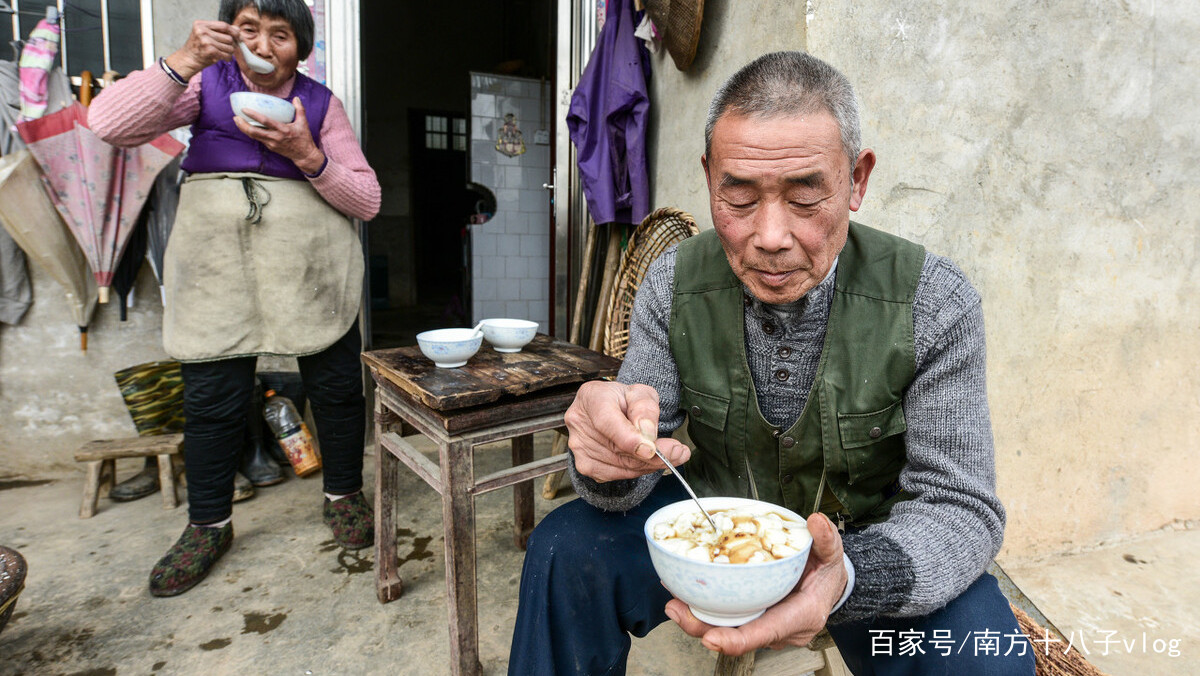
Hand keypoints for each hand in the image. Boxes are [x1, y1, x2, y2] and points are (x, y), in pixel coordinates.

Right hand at [167, 20, 238, 79]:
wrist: (188, 60)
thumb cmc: (198, 47)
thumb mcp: (206, 35)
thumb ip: (220, 31)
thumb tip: (238, 30)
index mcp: (201, 24)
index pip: (223, 25)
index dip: (234, 31)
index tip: (239, 37)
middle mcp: (202, 31)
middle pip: (228, 37)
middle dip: (232, 44)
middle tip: (229, 48)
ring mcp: (206, 41)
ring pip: (229, 46)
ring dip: (230, 52)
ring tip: (224, 53)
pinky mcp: (210, 51)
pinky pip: (227, 54)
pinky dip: (228, 58)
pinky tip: (224, 58)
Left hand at [232, 97, 324, 172]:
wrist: (304, 155)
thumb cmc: (304, 138)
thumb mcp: (303, 123)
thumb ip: (299, 110)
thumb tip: (296, 98)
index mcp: (283, 130)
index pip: (265, 121)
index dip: (254, 115)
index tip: (244, 109)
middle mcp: (275, 137)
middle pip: (254, 132)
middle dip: (243, 125)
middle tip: (235, 117)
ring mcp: (271, 143)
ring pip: (254, 136)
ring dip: (244, 129)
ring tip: (237, 121)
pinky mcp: (270, 147)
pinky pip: (258, 139)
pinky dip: (251, 132)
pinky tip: (247, 127)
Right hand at [564, 381, 690, 481]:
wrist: (610, 409)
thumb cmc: (625, 400)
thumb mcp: (642, 393)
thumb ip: (645, 409)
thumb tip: (646, 434)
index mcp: (591, 398)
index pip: (607, 422)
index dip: (629, 439)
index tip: (651, 449)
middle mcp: (579, 423)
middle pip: (617, 448)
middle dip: (652, 455)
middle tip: (679, 452)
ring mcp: (579, 447)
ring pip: (620, 465)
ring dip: (650, 465)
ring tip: (673, 455)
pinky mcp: (585, 465)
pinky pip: (617, 474)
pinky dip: (638, 470)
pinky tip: (651, 461)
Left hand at [666, 513, 847, 655]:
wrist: (830, 585)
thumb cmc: (828, 573)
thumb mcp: (832, 554)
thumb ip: (826, 540)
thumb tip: (817, 522)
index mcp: (802, 615)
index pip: (767, 631)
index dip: (737, 639)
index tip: (711, 638)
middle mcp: (782, 628)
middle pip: (739, 635)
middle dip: (704, 628)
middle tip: (677, 611)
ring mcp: (767, 628)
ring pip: (731, 630)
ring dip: (700, 621)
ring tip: (674, 604)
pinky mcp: (756, 620)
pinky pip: (730, 621)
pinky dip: (708, 612)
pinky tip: (686, 596)